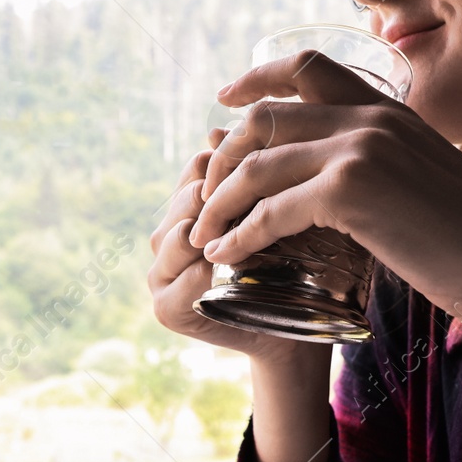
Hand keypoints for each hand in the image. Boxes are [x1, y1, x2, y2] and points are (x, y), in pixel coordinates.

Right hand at [147, 141, 307, 363]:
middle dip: (216, 196)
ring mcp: (161, 275)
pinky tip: (223, 266)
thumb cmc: (300, 265)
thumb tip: (217, 128)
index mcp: (189, 209)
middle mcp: (168, 239)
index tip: (262, 164)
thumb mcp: (280, 212)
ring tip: (239, 228)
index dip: (225, 166)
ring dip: (207, 232)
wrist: (300, 333)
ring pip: (174, 237)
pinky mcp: (166, 310)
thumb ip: (253, 174)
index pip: (195, 173)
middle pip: (182, 201)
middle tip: (254, 193)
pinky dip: (200, 275)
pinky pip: (178, 283)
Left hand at [189, 50, 461, 330]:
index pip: (309, 67)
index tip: (224, 101)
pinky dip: (239, 235)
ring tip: (203, 233)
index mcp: (388, 109)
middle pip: (265, 118)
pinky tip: (225, 256)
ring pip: (257, 164)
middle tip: (204, 194)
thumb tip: (329, 181)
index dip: (257, 78)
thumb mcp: (420, 182)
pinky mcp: (351, 191)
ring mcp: (360, 150)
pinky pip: (270, 210)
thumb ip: (378, 165)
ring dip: (219, 202)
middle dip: (223, 156)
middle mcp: (371, 118)